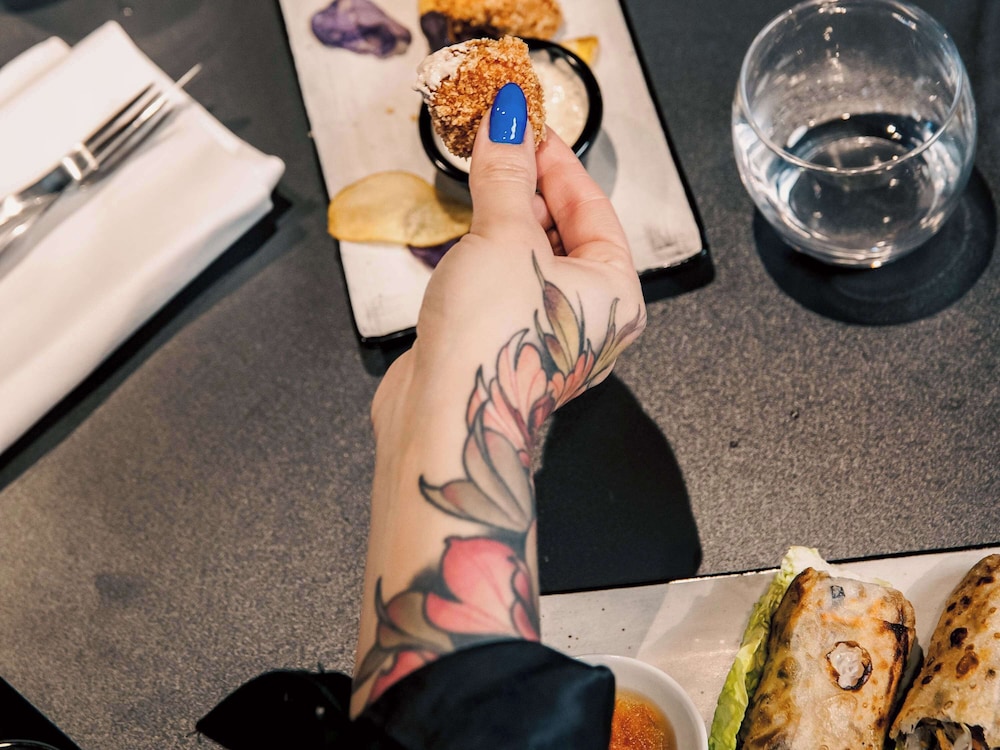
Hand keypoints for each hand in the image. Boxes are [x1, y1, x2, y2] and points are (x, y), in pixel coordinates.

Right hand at [353, 83, 644, 714]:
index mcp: (616, 293)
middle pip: (566, 234)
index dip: (560, 164)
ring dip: (504, 219)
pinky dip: (485, 253)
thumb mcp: (505, 239)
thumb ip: (507, 178)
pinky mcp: (505, 344)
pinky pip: (502, 284)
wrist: (445, 421)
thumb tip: (509, 121)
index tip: (530, 129)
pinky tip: (463, 232)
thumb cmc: (494, 341)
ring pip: (531, 259)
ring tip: (479, 180)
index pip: (593, 210)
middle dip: (531, 188)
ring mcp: (546, 334)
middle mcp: (588, 318)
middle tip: (501, 146)